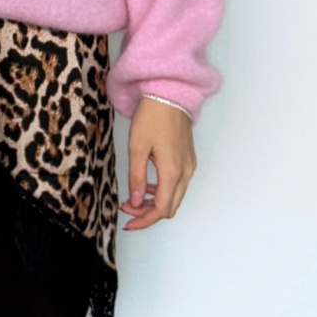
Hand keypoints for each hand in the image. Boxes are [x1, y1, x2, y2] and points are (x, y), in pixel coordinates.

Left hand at [119, 97, 196, 229]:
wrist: (169, 93)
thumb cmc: (151, 116)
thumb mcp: (137, 147)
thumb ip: (137, 177)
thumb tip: (136, 202)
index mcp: (173, 171)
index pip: (162, 209)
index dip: (144, 220)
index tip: (128, 222)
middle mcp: (185, 172)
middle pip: (171, 206)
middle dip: (149, 213)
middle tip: (128, 210)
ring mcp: (189, 166)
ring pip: (175, 196)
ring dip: (155, 202)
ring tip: (133, 198)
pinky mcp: (188, 159)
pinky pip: (177, 184)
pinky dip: (163, 190)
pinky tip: (147, 185)